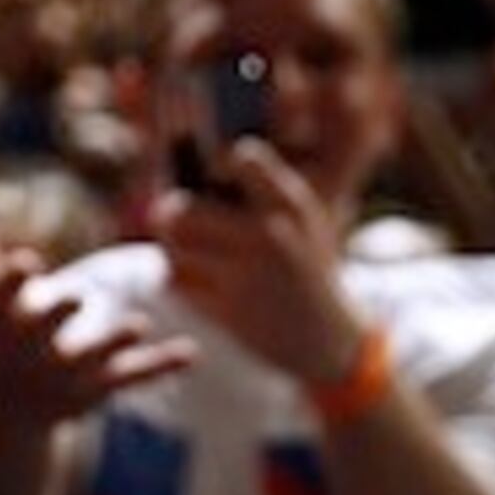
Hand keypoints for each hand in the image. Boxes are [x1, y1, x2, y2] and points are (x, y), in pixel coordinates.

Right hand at [0, 206, 194, 433]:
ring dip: (112, 342)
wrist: (10, 414)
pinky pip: (132, 376)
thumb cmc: (3, 339)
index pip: (0, 300)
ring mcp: (66, 375)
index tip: (25, 260)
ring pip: (90, 358)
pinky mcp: (99, 389)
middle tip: (76, 298)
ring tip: (138, 325)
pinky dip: (160, 365)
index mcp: (2, 324)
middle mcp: (31, 352)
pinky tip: (191, 353)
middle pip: (41, 332)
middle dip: (56, 317)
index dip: (12, 282)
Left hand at [156, 141, 363, 384]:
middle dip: (170, 213)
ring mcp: (249, 275)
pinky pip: (175, 282)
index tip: (213, 172)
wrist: (324, 336)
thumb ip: (258, 189)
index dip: (218, 160)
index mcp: (292, 204)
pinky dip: (177, 280)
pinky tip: (196, 282)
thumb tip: (189, 159)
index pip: (244, 157)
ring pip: (173, 246)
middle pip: (182, 208)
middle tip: (172, 218)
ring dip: (171, 248)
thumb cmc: (301, 265)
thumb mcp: (299, 220)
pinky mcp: (228, 311)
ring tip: (185, 251)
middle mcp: (272, 235)